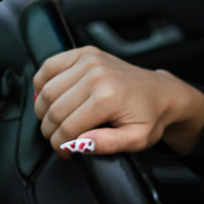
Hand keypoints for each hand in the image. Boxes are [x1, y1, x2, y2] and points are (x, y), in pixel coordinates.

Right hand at [33, 46, 203, 154]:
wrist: (162, 92)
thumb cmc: (150, 116)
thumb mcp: (136, 139)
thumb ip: (107, 145)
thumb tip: (77, 144)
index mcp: (109, 97)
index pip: (67, 127)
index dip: (60, 145)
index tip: (64, 151)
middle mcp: (97, 75)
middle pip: (53, 109)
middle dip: (50, 130)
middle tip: (59, 138)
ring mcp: (89, 61)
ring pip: (46, 90)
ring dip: (43, 110)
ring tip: (55, 121)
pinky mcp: (84, 53)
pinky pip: (48, 68)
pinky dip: (42, 85)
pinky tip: (51, 98)